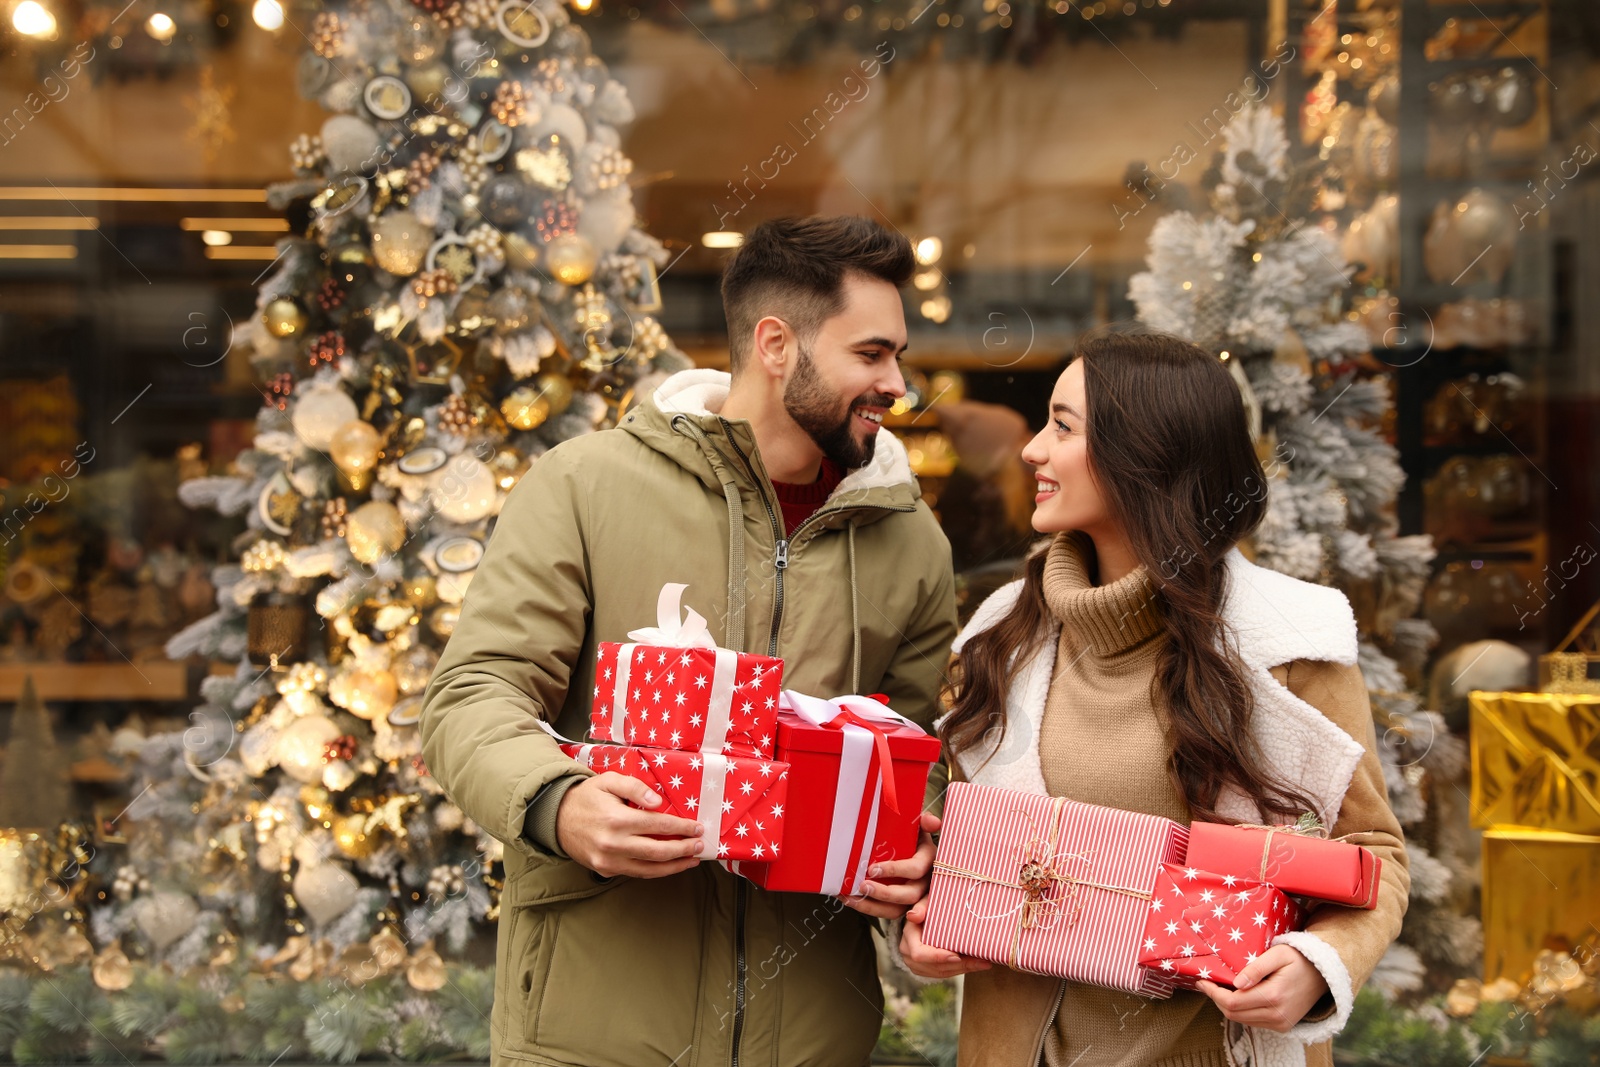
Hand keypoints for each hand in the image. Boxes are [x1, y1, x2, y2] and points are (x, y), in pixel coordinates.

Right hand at [554, 773, 704, 878]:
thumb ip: (635, 787)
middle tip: (700, 846)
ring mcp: (608, 861)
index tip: (697, 828)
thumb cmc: (587, 797)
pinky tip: (668, 865)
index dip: (681, 828)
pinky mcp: (605, 870)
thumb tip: (658, 802)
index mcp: (617, 819)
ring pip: (649, 869)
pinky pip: (636, 873)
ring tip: (690, 860)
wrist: (556, 818)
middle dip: (683, 850)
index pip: (658, 825)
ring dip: (674, 867)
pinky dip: (655, 871)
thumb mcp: (608, 780)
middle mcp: (613, 844)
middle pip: (658, 852)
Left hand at [844, 811, 940, 919]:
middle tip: (863, 886)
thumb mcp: (918, 825)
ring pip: (898, 910)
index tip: (873, 869)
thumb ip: (924, 821)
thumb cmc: (910, 834)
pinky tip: (851, 900)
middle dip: (885, 893)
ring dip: (874, 907)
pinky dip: (868, 909)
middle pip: (910, 894)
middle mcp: (925, 881)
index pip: (916, 869)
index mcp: (930, 859)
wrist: (906, 843)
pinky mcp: (901, 905)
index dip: (896, 870)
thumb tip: (933, 822)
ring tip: (853, 899)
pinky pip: (887, 912)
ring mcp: (913, 896)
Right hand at [898, 893, 991, 978]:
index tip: (958, 956)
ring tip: (983, 962)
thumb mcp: (925, 902)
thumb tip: (914, 916)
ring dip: (964, 969)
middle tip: (982, 961)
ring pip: (942, 973)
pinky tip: (976, 964)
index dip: (938, 957)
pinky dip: (960, 970)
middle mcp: (908, 953)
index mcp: (909, 936)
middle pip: (935, 967)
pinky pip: (944, 974)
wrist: (924, 915)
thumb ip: (921, 907)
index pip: (920, 954)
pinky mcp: (925, 969)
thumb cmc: (928, 907)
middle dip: (959, 965)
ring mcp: (916, 964)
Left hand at [1196, 944, 1328, 1032]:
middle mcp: (1277, 1015)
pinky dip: (1241, 1011)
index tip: (1202, 981)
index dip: (1213, 993)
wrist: (1325, 975)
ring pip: (1241, 1020)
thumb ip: (1256, 968)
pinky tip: (1236, 996)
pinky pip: (1253, 1022)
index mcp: (1274, 996)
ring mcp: (1280, 1023)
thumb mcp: (1278, 954)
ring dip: (1227, 1006)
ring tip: (1219, 988)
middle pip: (1234, 1014)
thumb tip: (1235, 983)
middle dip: (1216, 999)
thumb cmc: (1299, 959)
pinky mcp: (1282, 1026)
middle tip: (1207, 983)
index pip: (1233, 1002)